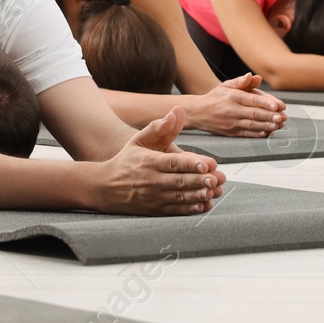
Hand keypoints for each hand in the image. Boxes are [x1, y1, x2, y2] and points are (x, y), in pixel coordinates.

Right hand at [92, 108, 226, 214]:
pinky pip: (176, 210)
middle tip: (218, 178)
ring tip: (214, 192)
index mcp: (150, 162)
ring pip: (180, 197)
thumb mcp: (139, 140)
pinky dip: (191, 209)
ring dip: (199, 195)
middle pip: (180, 181)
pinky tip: (204, 204)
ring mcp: (155, 197)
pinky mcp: (156, 209)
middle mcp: (153, 181)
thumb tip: (176, 112)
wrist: (105, 187)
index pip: (174, 163)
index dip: (192, 164)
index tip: (208, 164)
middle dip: (201, 180)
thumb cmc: (126, 161)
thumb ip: (159, 127)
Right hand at [186, 74, 286, 136]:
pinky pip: (246, 134)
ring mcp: (231, 122)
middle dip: (270, 116)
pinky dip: (257, 134)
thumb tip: (253, 76)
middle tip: (282, 117)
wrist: (198, 112)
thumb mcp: (226, 85)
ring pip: (252, 125)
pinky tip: (267, 132)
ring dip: (267, 126)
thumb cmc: (215, 97)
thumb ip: (241, 81)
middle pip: (254, 114)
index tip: (278, 105)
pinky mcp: (230, 132)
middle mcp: (232, 110)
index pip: (252, 100)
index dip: (266, 103)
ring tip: (279, 125)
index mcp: (233, 97)